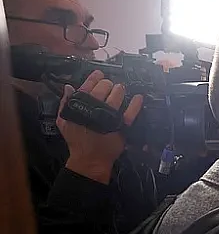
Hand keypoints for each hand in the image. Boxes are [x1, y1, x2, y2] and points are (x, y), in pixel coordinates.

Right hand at [58, 70, 143, 184]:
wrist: (89, 159)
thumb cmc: (77, 141)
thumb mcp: (64, 120)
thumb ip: (65, 102)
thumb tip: (69, 87)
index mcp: (80, 105)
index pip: (88, 85)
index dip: (95, 77)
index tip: (99, 74)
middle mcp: (95, 108)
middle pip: (104, 87)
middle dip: (108, 83)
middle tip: (110, 85)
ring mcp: (109, 116)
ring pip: (117, 95)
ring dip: (119, 89)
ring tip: (120, 88)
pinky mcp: (121, 126)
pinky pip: (131, 112)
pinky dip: (136, 104)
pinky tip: (138, 97)